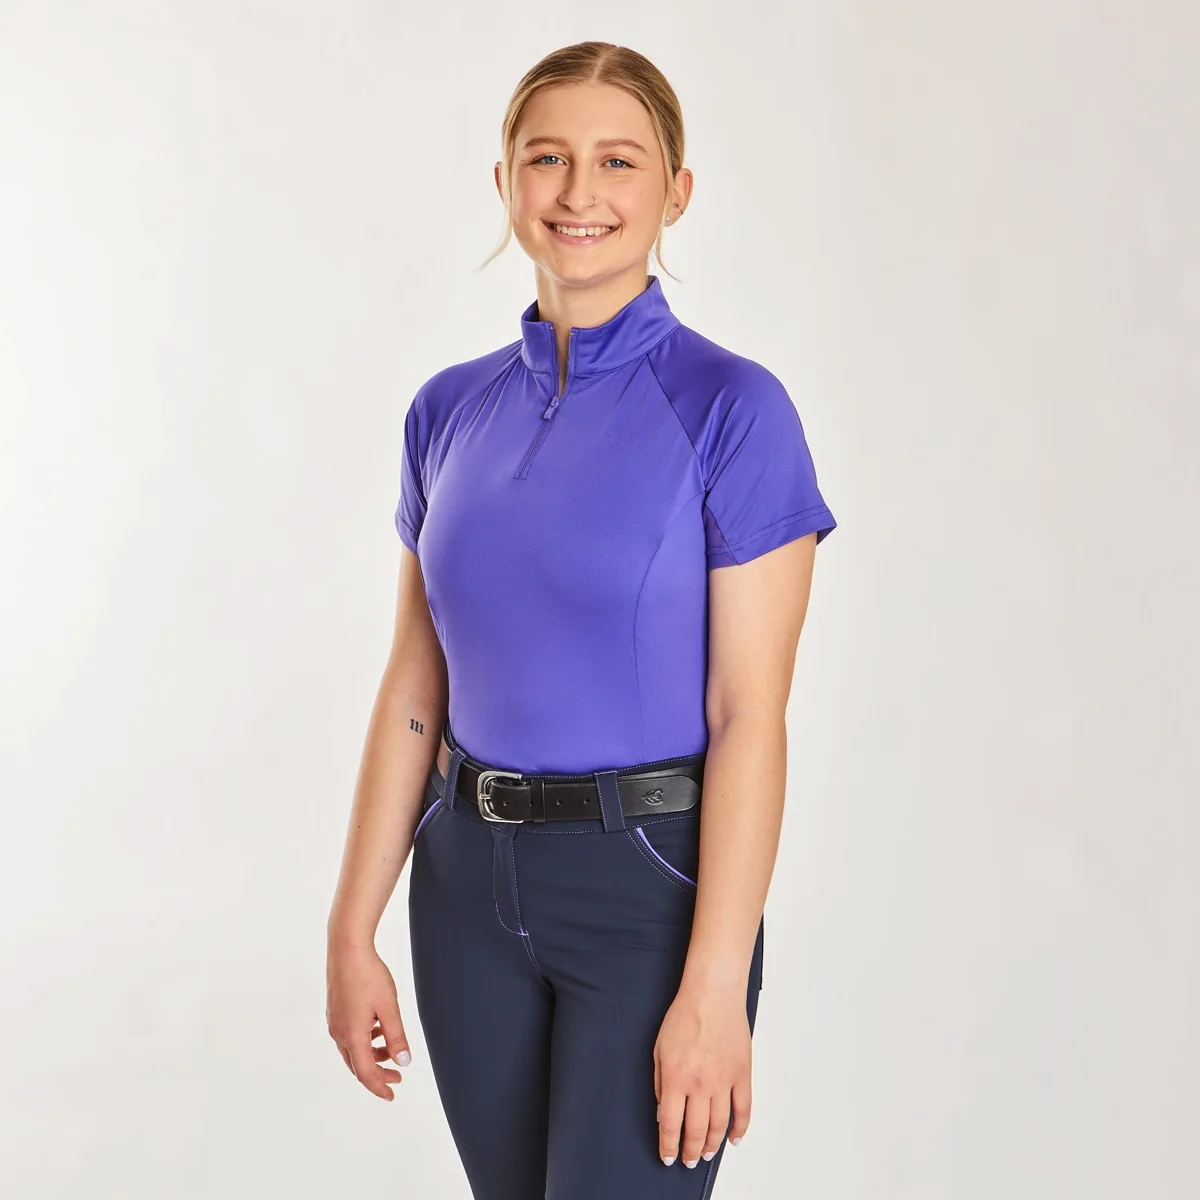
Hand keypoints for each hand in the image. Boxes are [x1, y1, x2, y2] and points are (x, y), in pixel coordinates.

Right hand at [326, 942, 411, 1100]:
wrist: (347, 948)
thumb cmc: (369, 975)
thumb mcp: (389, 1007)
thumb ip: (396, 1037)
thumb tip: (403, 1062)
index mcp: (352, 1036)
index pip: (366, 1073)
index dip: (379, 1086)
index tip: (393, 1094)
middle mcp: (339, 1032)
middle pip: (357, 1064)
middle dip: (377, 1073)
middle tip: (396, 1077)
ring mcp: (334, 1021)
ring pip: (353, 1049)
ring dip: (372, 1055)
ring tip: (391, 1050)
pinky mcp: (335, 1010)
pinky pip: (349, 1035)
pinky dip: (364, 1040)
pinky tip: (377, 1029)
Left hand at [653, 982, 751, 1167]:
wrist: (712, 995)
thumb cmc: (685, 1015)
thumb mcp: (659, 1049)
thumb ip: (660, 1083)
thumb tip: (663, 1111)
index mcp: (676, 1078)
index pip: (670, 1124)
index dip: (668, 1145)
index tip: (668, 1155)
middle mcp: (700, 1084)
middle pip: (696, 1131)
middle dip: (690, 1151)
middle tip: (689, 1160)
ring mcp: (724, 1081)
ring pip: (719, 1125)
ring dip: (712, 1144)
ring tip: (706, 1153)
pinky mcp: (742, 1074)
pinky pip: (743, 1109)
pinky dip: (740, 1128)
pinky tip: (734, 1138)